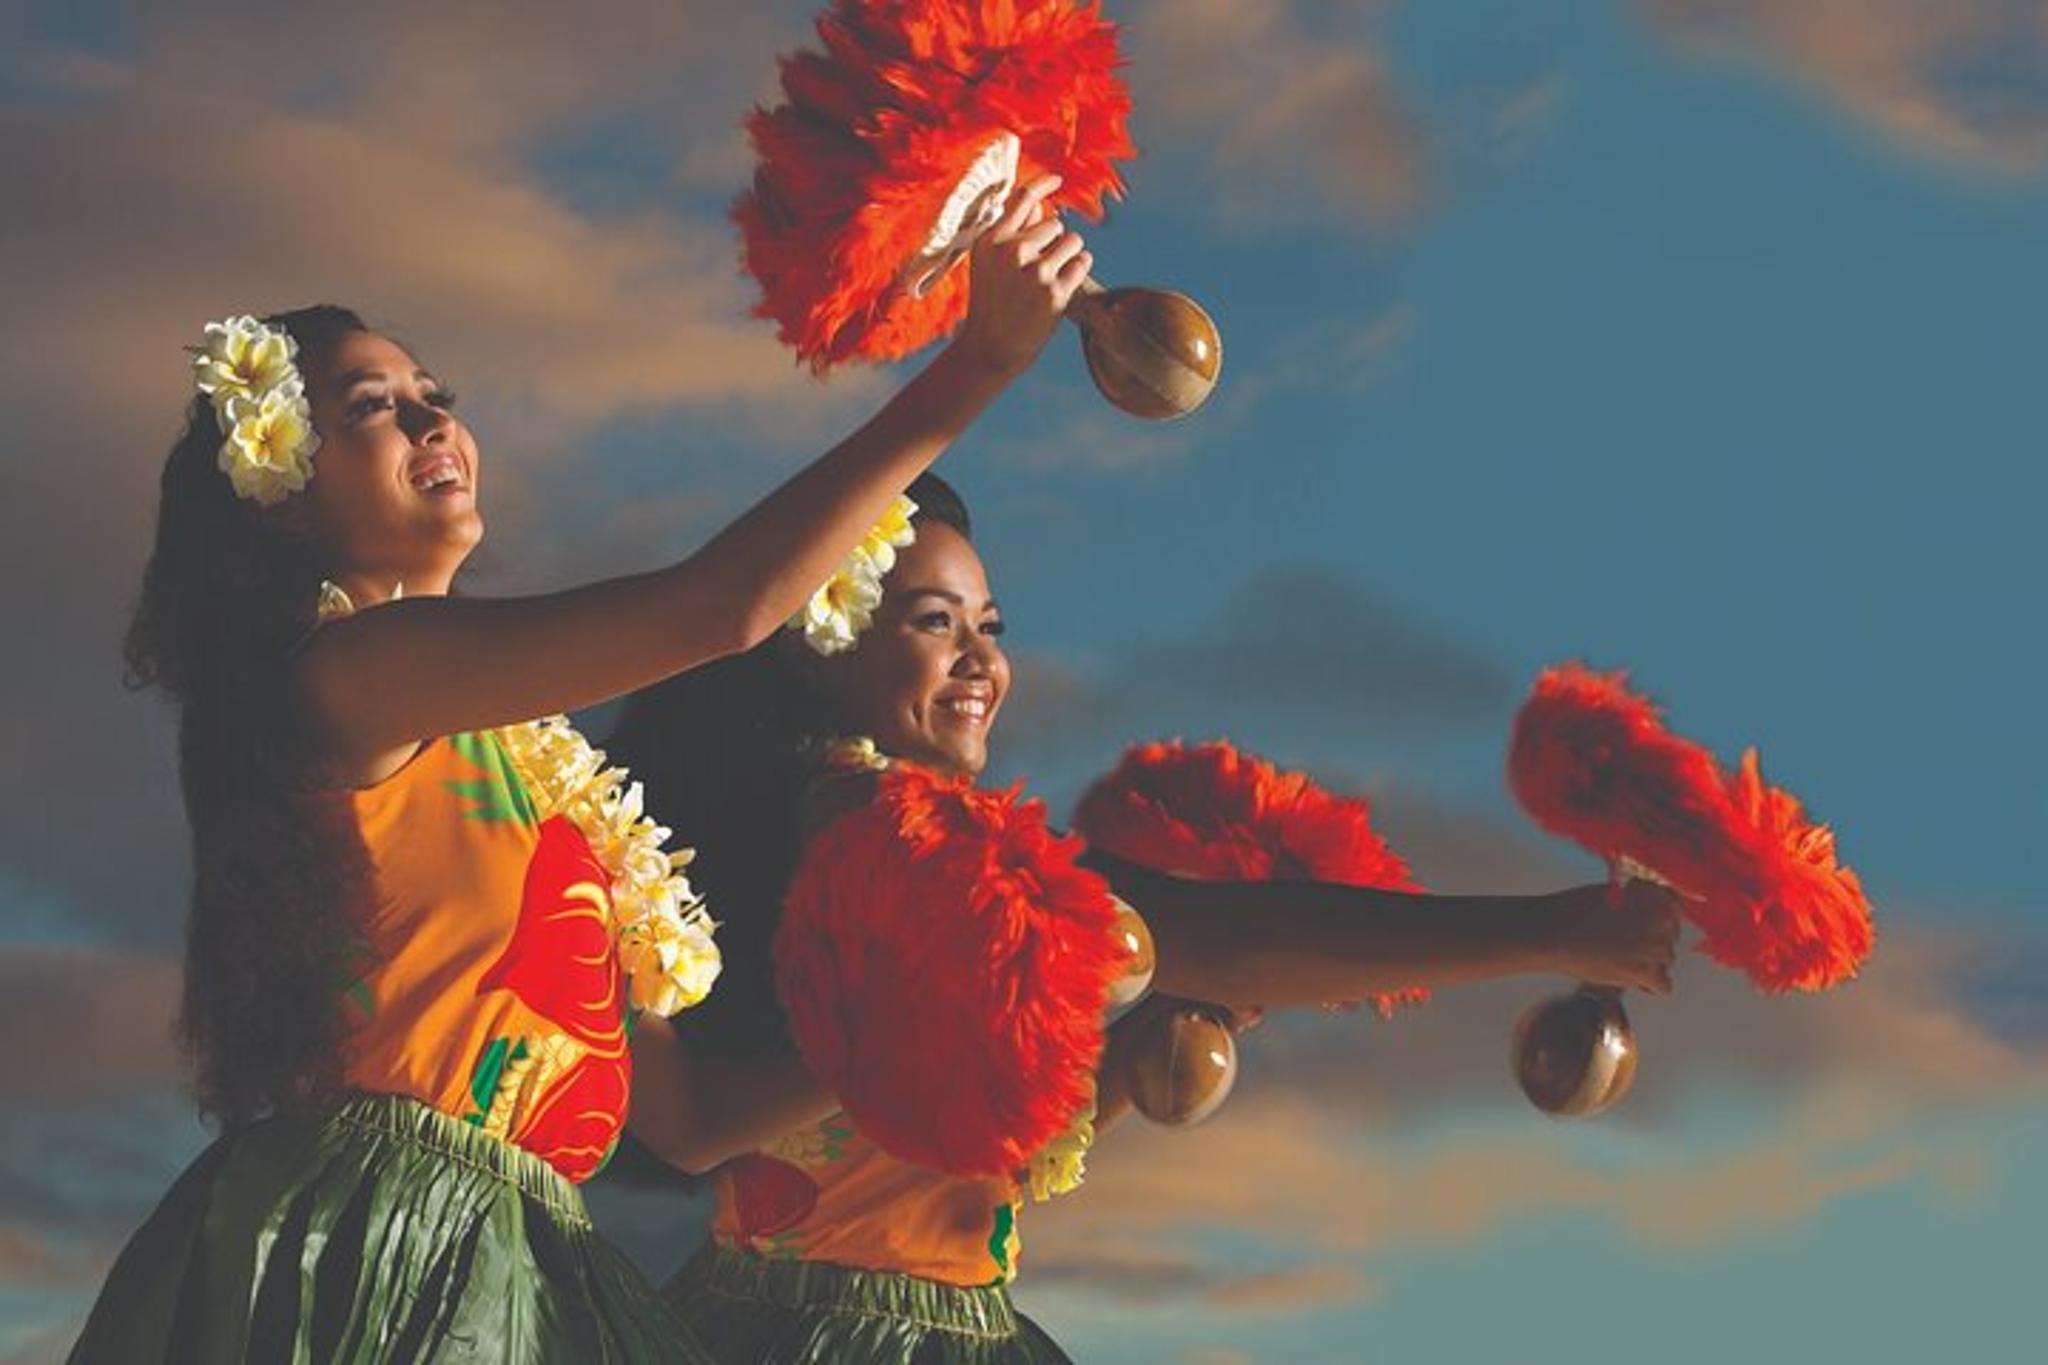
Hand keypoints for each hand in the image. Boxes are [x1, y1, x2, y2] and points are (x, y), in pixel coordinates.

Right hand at [949, 174, 1092, 378]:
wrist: (990, 347)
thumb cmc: (992, 301)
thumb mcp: (989, 263)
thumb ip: (1012, 232)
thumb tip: (1041, 203)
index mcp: (992, 240)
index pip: (1022, 198)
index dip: (1044, 184)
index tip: (1058, 179)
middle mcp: (1013, 252)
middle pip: (1055, 224)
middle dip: (1054, 241)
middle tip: (1039, 268)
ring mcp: (1035, 272)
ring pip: (1074, 240)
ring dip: (1070, 253)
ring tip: (1054, 274)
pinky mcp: (1055, 293)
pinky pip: (1083, 262)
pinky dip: (1079, 268)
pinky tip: (1065, 282)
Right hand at [1543, 878, 1680, 994]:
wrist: (1550, 933)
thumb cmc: (1573, 910)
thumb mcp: (1611, 893)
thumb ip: (1638, 901)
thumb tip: (1651, 914)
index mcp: (1654, 897)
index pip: (1674, 905)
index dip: (1658, 911)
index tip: (1645, 917)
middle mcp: (1660, 921)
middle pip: (1670, 935)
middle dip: (1652, 937)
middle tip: (1626, 939)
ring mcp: (1653, 948)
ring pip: (1666, 959)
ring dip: (1649, 960)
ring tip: (1621, 957)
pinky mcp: (1641, 973)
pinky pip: (1664, 985)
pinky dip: (1651, 983)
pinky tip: (1634, 977)